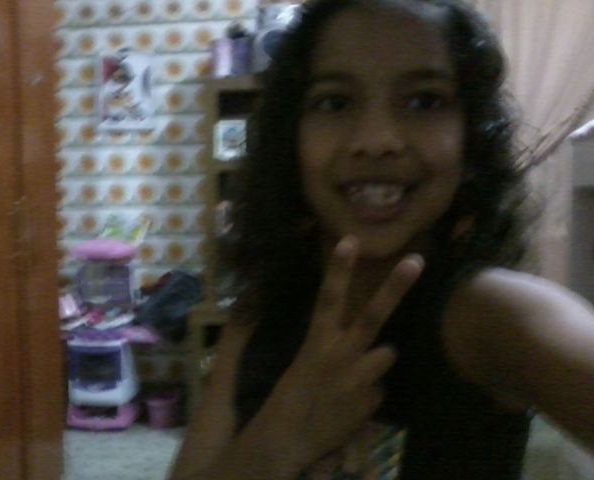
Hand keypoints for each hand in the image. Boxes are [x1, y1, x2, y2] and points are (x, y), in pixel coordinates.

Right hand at [252, 236, 423, 475]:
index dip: (339, 270)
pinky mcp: (371, 402)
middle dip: (395, 288)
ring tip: (352, 377)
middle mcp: (340, 357)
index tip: (351, 240)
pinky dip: (369, 392)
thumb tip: (367, 344)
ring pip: (386, 354)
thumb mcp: (302, 366)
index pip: (328, 299)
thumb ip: (331, 349)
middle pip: (373, 316)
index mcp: (316, 344)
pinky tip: (350, 404)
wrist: (286, 443)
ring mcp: (359, 380)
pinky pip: (379, 387)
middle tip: (416, 261)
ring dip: (375, 361)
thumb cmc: (288, 400)